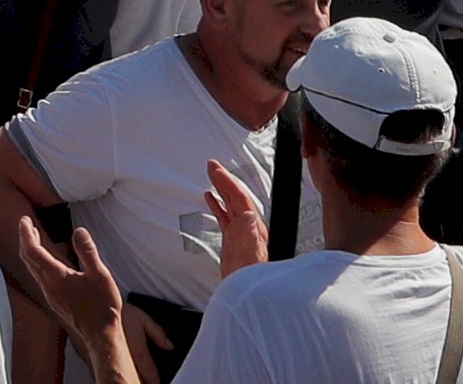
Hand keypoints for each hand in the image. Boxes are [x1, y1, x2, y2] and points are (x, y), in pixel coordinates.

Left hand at [16, 220, 125, 341]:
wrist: (101, 335)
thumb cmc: (102, 306)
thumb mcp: (100, 275)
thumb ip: (88, 252)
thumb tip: (79, 231)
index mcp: (56, 276)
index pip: (32, 250)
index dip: (26, 233)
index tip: (24, 220)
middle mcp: (48, 285)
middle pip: (28, 258)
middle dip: (25, 239)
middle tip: (26, 224)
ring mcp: (50, 294)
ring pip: (32, 268)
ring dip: (30, 251)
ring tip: (35, 237)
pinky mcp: (54, 300)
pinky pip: (38, 277)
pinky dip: (37, 262)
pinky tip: (47, 261)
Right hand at [203, 159, 267, 277]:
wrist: (245, 296)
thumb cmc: (247, 280)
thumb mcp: (249, 259)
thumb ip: (250, 237)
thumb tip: (250, 214)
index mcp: (252, 229)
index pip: (240, 199)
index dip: (227, 182)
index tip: (215, 168)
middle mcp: (249, 229)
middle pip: (236, 198)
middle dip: (224, 180)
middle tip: (211, 165)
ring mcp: (241, 234)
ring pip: (231, 204)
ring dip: (221, 189)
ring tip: (211, 175)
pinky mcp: (233, 241)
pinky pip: (225, 217)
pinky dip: (217, 205)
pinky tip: (209, 198)